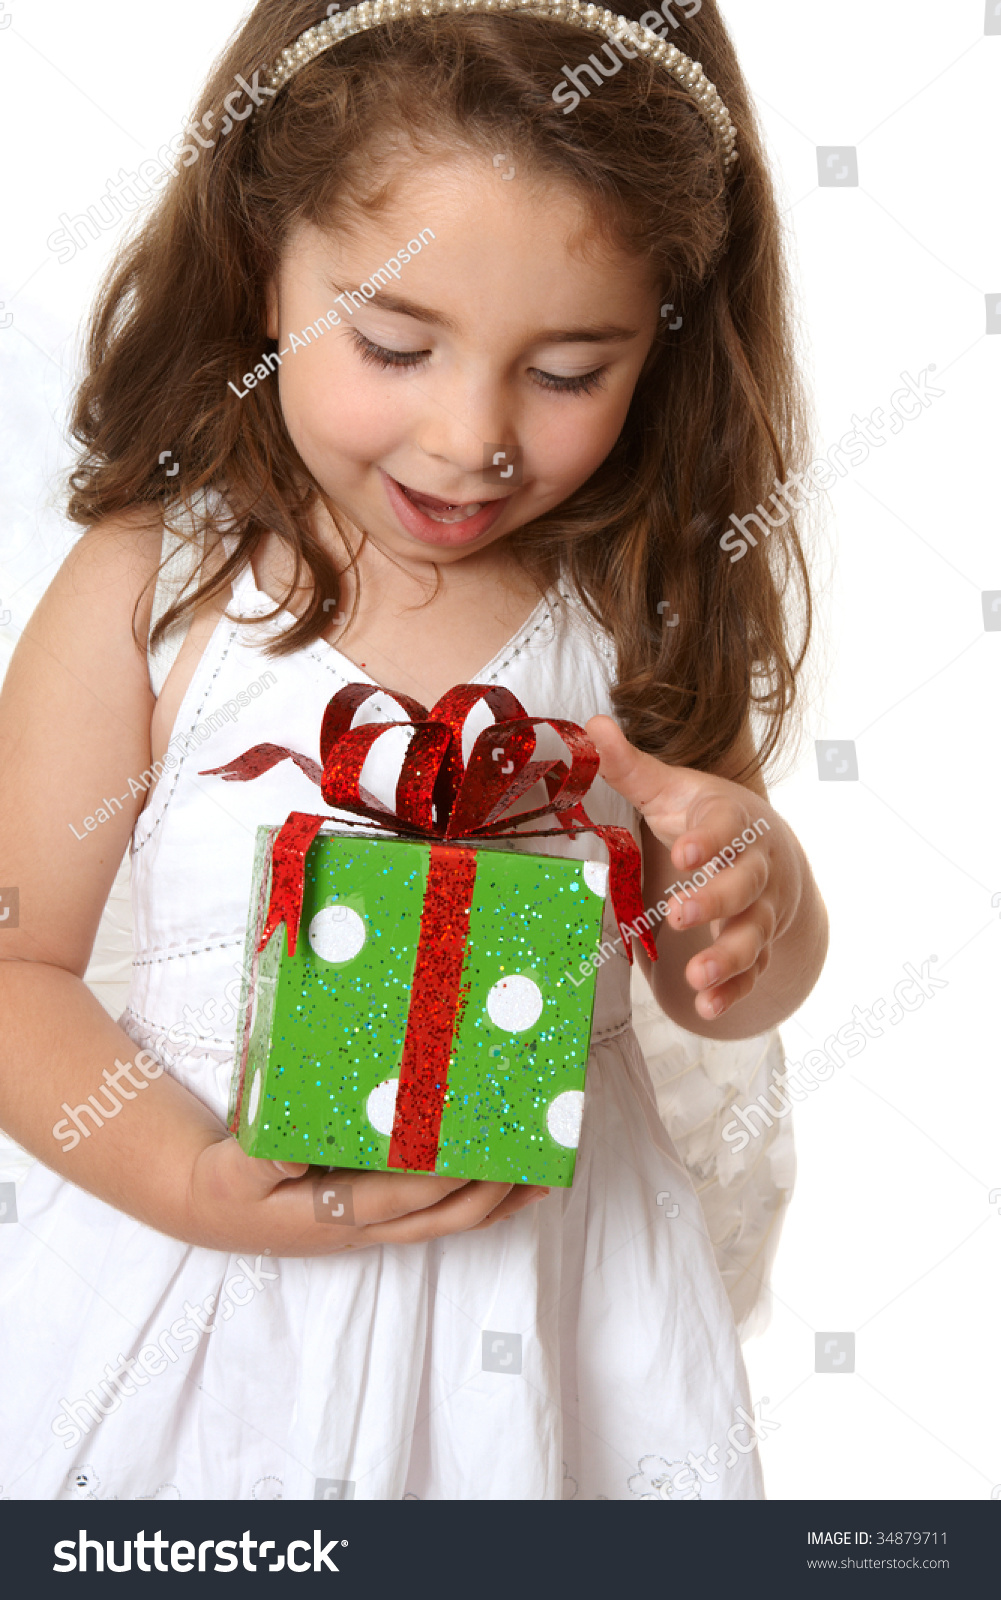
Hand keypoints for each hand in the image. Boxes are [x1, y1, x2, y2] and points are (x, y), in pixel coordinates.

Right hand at [186, 1134, 548, 1255]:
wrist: (209, 1207)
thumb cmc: (223, 1186)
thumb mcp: (229, 1173)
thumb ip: (258, 1163)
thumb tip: (290, 1157)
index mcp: (332, 1214)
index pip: (398, 1197)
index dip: (440, 1178)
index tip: (478, 1154)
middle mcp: (362, 1226)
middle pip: (437, 1218)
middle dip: (486, 1194)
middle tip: (528, 1161)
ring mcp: (372, 1225)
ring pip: (444, 1221)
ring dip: (493, 1204)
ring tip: (538, 1176)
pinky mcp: (374, 1213)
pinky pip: (434, 1214)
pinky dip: (473, 1202)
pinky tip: (504, 1183)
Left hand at [587, 715, 805, 1022]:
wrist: (768, 847)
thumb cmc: (705, 817)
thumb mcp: (671, 790)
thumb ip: (630, 766)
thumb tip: (589, 727)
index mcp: (732, 820)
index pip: (726, 826)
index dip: (708, 839)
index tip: (683, 850)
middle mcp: (755, 866)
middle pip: (745, 883)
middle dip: (716, 899)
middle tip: (680, 912)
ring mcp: (761, 909)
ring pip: (753, 933)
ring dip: (728, 956)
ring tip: (697, 976)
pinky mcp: (759, 943)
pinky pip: (753, 970)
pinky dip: (734, 990)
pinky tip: (706, 1007)